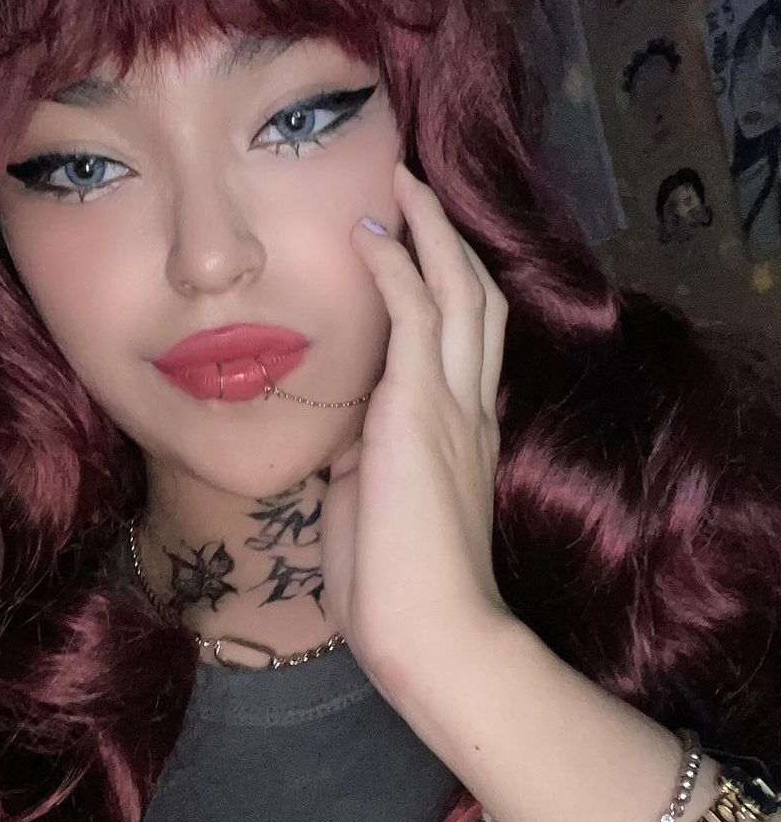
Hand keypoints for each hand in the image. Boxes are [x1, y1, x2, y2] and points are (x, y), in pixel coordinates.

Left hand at [320, 162, 510, 708]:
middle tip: (415, 189)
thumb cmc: (397, 591)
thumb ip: (366, 464)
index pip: (467, 338)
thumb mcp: (375, 509)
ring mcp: (451, 406)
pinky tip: (370, 231)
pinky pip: (416, 315)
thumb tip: (341, 438)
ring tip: (401, 183)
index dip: (449, 282)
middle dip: (449, 238)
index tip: (414, 244)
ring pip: (459, 290)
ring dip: (428, 231)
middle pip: (479, 297)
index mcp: (462, 433)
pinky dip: (395, 265)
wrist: (430, 638)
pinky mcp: (419, 411)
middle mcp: (469, 408)